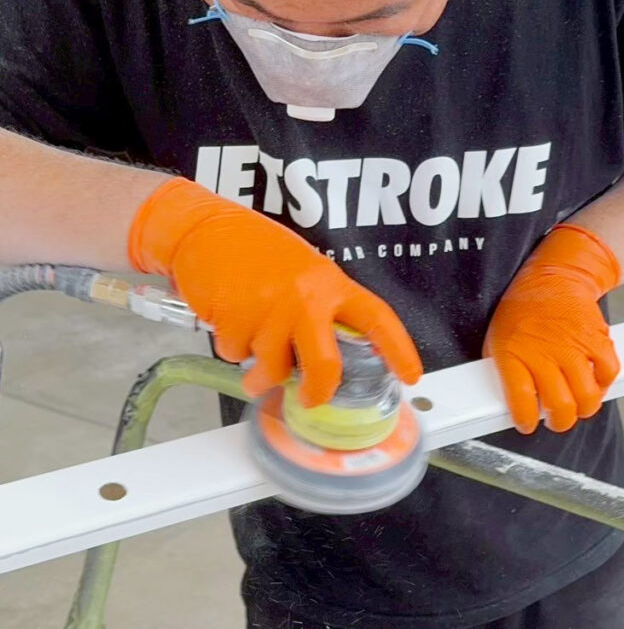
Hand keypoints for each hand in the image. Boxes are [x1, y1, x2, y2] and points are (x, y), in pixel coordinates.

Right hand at [128, 178, 421, 405]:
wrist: (204, 228)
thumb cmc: (254, 248)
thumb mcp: (301, 269)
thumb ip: (319, 307)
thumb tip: (328, 356)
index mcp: (330, 283)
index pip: (375, 318)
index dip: (399, 349)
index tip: (412, 375)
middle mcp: (306, 298)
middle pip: (325, 366)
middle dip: (318, 392)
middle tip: (311, 399)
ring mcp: (270, 309)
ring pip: (273, 368)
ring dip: (259, 372)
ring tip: (251, 348)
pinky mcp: (236, 319)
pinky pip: (237, 355)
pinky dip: (231, 346)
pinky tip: (229, 318)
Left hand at [484, 225, 620, 433]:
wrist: (552, 278)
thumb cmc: (522, 312)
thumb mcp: (497, 340)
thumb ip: (502, 373)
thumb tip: (500, 404)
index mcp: (513, 354)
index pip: (521, 402)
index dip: (525, 421)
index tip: (527, 424)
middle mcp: (544, 353)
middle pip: (560, 407)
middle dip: (559, 422)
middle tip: (556, 418)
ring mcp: (573, 347)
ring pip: (587, 398)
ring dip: (583, 409)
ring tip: (576, 405)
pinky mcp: (597, 339)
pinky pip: (608, 374)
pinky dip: (604, 384)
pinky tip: (593, 382)